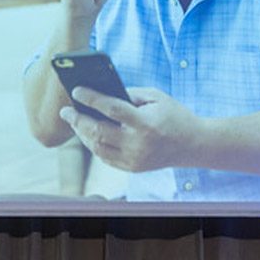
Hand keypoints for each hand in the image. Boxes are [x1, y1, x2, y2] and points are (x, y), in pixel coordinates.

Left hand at [60, 86, 203, 171]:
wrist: (194, 145)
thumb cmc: (174, 116)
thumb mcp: (156, 97)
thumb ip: (130, 94)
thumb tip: (101, 92)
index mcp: (145, 124)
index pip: (111, 109)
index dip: (91, 99)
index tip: (76, 90)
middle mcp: (138, 144)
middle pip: (98, 132)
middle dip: (77, 120)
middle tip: (65, 111)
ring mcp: (134, 159)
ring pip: (97, 148)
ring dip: (83, 134)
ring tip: (75, 122)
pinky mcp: (132, 168)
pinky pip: (105, 158)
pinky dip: (94, 145)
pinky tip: (88, 134)